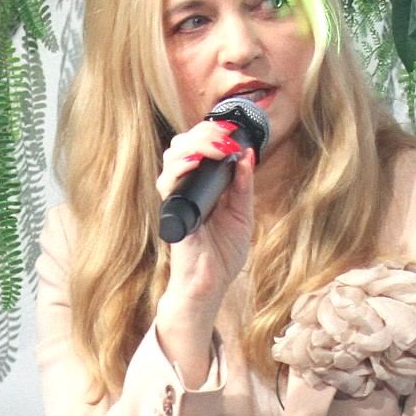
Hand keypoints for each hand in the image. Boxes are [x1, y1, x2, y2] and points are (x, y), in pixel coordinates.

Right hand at [153, 119, 255, 385]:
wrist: (211, 284)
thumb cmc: (222, 253)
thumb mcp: (242, 214)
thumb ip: (243, 186)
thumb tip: (247, 154)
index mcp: (203, 186)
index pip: (199, 147)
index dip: (213, 133)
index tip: (233, 130)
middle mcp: (186, 188)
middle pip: (182, 145)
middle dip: (203, 133)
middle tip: (226, 136)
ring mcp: (177, 199)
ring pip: (172, 157)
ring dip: (195, 145)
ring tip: (217, 147)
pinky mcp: (173, 212)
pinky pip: (168, 184)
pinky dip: (180, 169)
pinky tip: (196, 163)